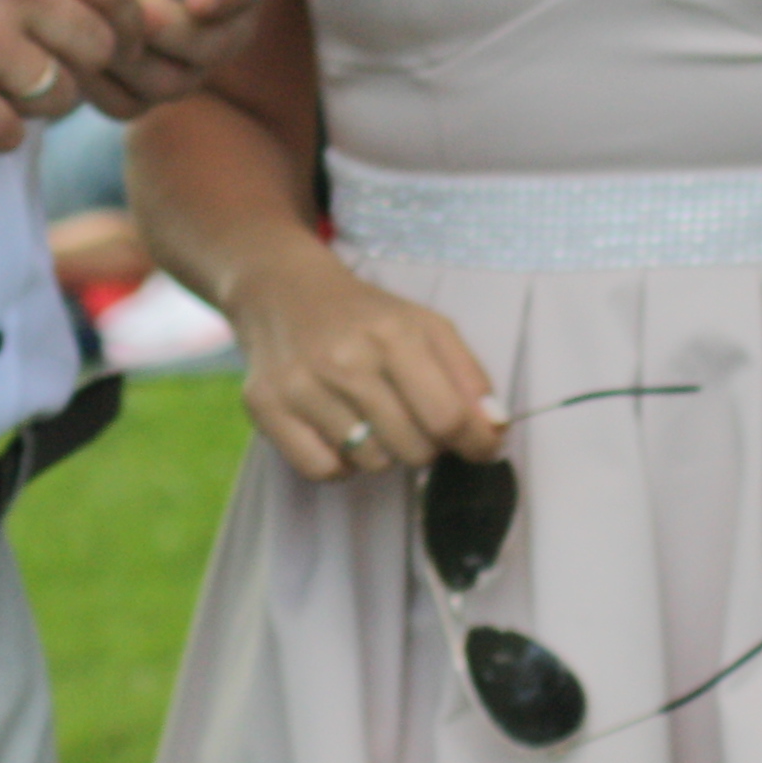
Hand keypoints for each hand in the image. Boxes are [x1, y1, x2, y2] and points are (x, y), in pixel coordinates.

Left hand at [78, 0, 281, 112]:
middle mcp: (224, 28)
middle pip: (208, 48)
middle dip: (165, 27)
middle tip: (125, 1)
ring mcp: (185, 66)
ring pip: (166, 83)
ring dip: (125, 54)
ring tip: (88, 17)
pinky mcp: (142, 91)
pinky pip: (124, 103)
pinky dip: (97, 83)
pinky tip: (69, 45)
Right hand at [225, 238, 502, 482]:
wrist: (284, 291)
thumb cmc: (365, 316)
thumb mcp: (427, 327)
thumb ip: (468, 377)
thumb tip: (494, 431)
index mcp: (394, 334)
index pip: (449, 418)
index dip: (475, 443)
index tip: (480, 446)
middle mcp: (345, 359)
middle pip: (415, 449)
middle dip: (426, 443)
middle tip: (413, 418)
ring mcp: (302, 385)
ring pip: (372, 463)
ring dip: (382, 450)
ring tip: (371, 416)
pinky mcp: (267, 407)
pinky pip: (324, 471)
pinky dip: (340, 462)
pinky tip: (339, 430)